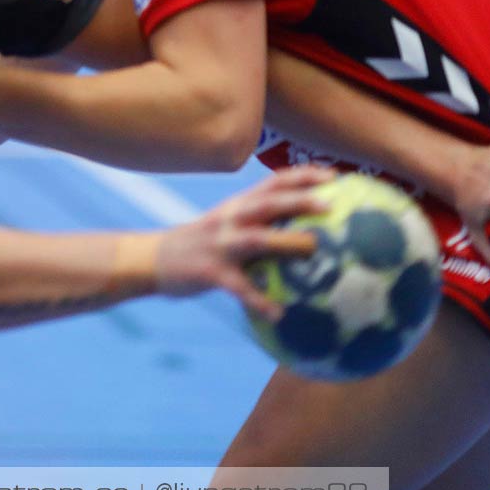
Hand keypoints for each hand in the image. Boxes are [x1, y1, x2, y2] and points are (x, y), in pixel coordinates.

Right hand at [154, 166, 333, 320]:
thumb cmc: (203, 244)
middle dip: (299, 199)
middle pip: (268, 203)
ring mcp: (220, 244)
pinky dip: (258, 300)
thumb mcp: (228, 224)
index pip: (273, 182)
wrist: (155, 259)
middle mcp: (230, 219)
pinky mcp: (210, 272)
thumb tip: (307, 233)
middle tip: (331, 203)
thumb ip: (260, 223)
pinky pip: (238, 287)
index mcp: (238, 206)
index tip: (334, 175)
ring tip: (313, 248)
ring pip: (256, 239)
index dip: (303, 176)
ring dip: (285, 241)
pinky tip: (278, 314)